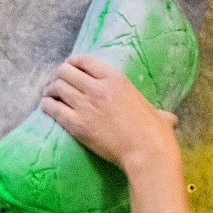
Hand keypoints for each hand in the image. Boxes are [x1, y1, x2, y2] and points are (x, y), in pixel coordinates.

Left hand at [40, 54, 177, 171]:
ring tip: (48, 96)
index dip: (70, 63)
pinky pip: (52, 107)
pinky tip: (45, 107)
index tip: (66, 69)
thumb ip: (155, 110)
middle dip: (56, 77)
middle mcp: (98, 88)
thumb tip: (167, 119)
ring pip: (56, 87)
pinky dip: (45, 105)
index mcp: (116, 78)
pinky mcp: (76, 123)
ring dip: (48, 91)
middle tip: (54, 85)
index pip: (83, 60)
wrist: (146, 152)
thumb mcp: (156, 111)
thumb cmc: (154, 134)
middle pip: (64, 71)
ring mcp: (85, 105)